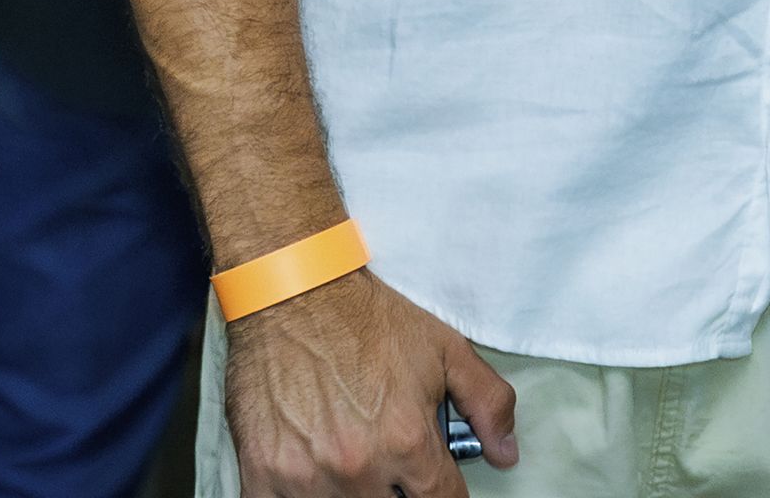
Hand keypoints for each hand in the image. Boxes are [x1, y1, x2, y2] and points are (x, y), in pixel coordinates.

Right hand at [225, 269, 518, 497]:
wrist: (293, 292)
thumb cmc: (367, 319)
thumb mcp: (445, 349)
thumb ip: (487, 403)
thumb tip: (507, 452)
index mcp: (406, 442)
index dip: (444, 492)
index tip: (435, 483)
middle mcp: (358, 469)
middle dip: (399, 490)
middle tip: (393, 462)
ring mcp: (306, 477)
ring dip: (356, 493)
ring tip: (356, 460)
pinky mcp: (263, 474)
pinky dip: (306, 494)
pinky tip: (315, 473)